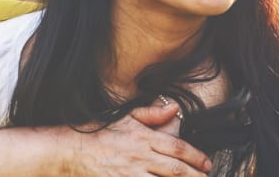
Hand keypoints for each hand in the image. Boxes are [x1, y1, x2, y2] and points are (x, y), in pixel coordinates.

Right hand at [67, 105, 211, 175]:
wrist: (72, 150)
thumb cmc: (99, 132)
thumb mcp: (125, 116)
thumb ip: (151, 113)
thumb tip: (174, 107)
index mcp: (142, 137)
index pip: (177, 147)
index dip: (196, 156)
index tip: (207, 162)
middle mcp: (139, 156)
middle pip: (176, 170)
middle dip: (195, 176)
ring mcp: (130, 174)